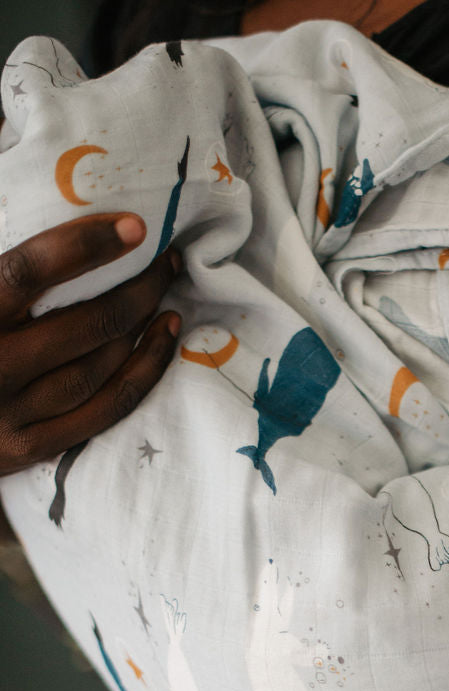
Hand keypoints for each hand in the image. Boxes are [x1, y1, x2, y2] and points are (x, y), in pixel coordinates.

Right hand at [0, 213, 180, 476]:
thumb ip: (0, 273)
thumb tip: (65, 220)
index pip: (29, 270)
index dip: (86, 245)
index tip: (135, 227)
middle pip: (89, 323)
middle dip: (140, 289)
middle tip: (166, 262)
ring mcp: (11, 412)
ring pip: (102, 367)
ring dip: (145, 330)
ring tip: (166, 299)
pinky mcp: (30, 446)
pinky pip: (106, 409)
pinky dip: (143, 372)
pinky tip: (162, 341)